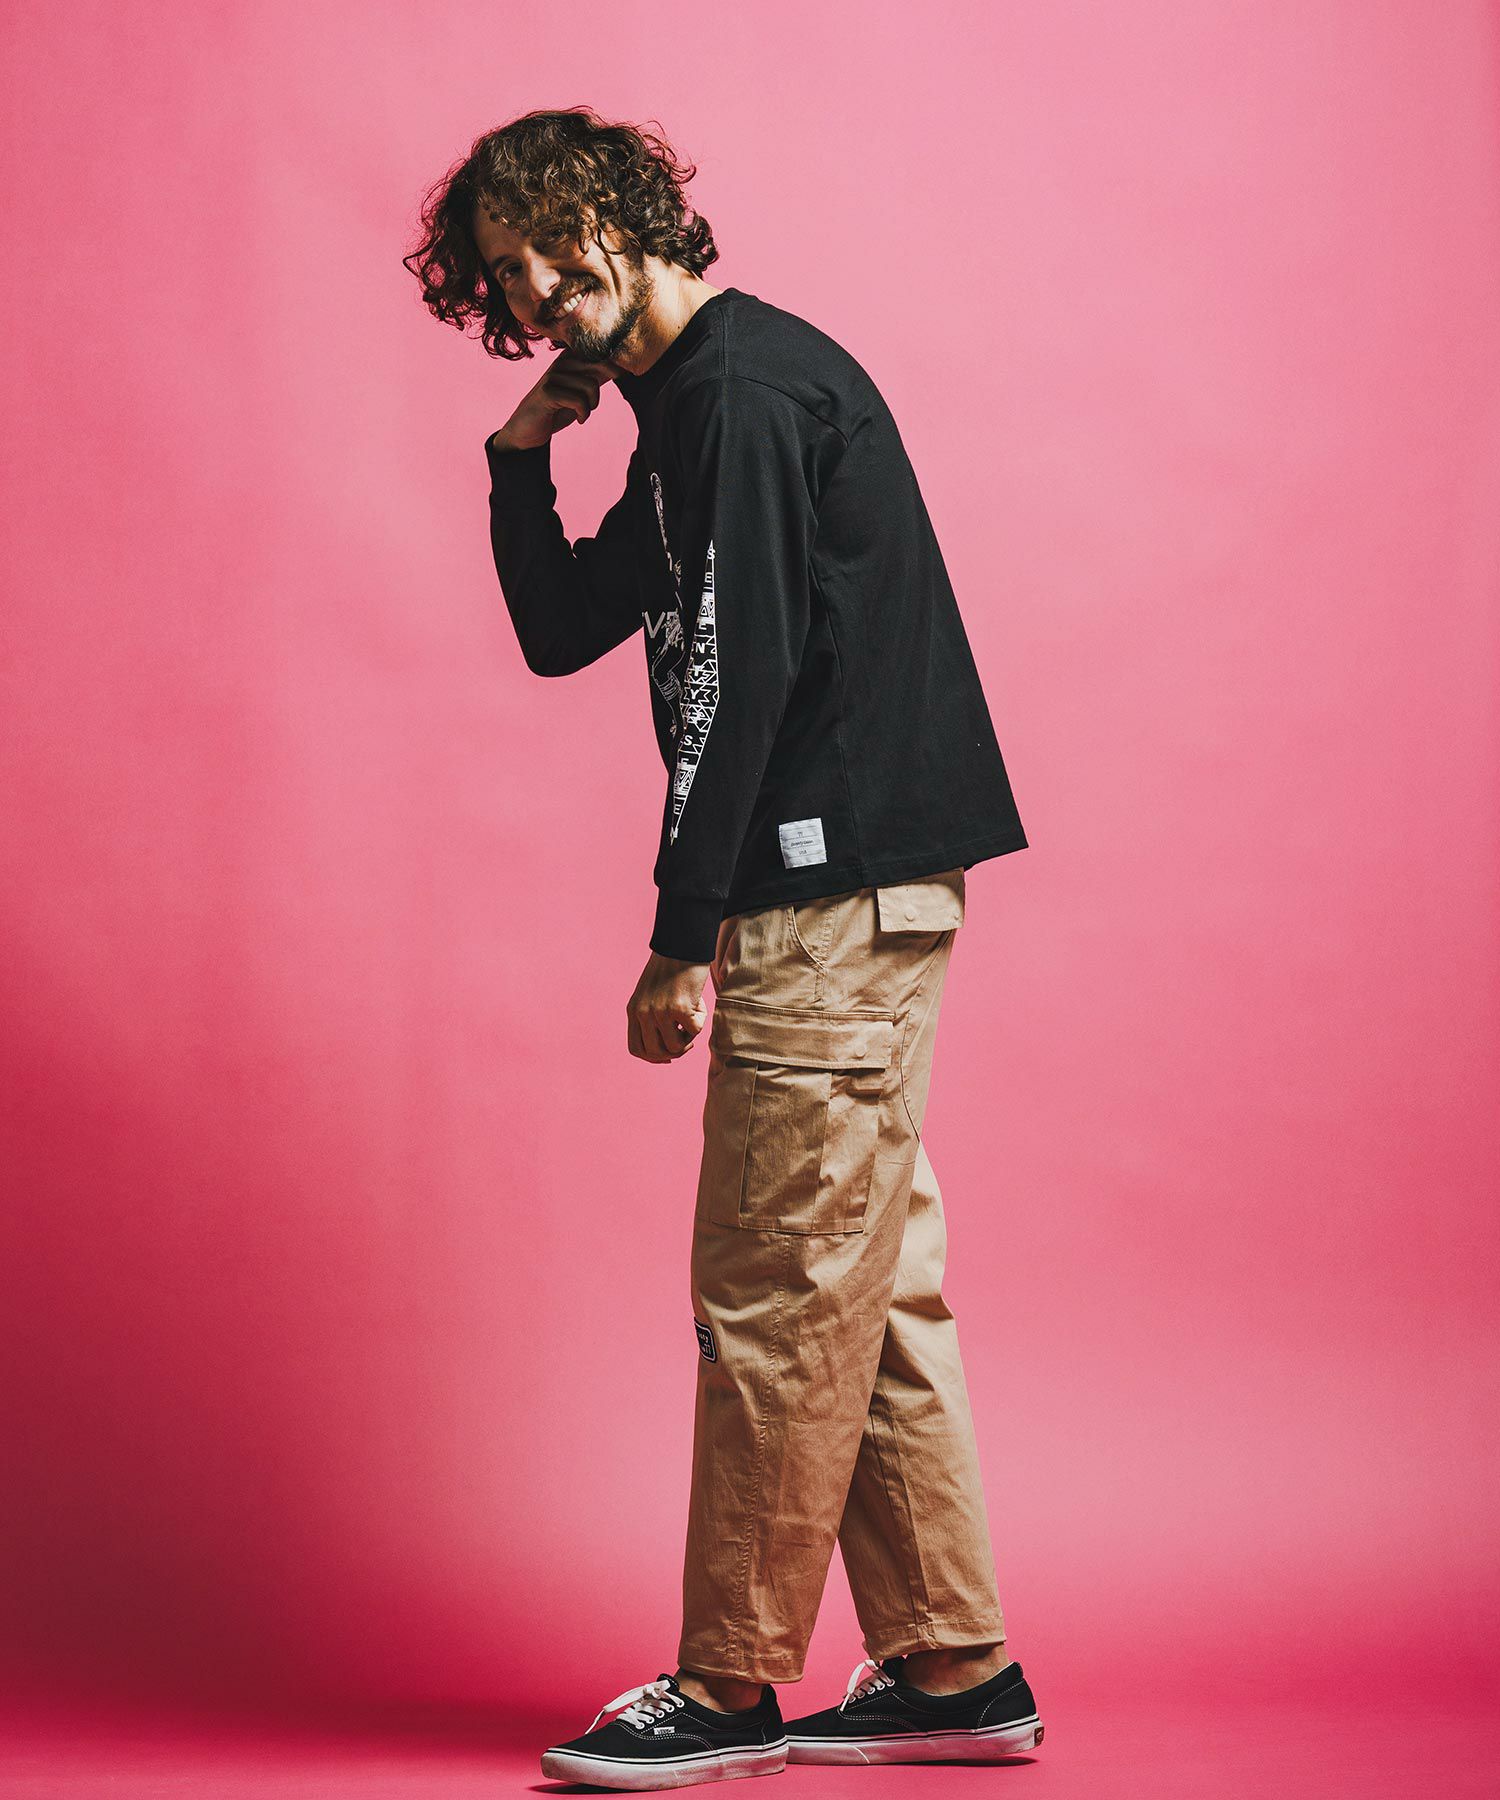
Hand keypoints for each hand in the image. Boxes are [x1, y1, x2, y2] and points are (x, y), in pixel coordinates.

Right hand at [489, 348, 621, 451]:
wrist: (530, 429)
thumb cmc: (558, 408)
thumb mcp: (581, 390)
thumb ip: (597, 377)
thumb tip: (622, 368)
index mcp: (570, 357)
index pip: (599, 351)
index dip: (616, 363)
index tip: (625, 374)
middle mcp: (561, 361)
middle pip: (599, 362)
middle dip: (610, 377)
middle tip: (604, 394)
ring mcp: (553, 375)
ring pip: (590, 385)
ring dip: (592, 404)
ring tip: (584, 412)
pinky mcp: (548, 392)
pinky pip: (579, 400)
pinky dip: (584, 414)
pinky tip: (580, 420)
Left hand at [627, 951, 710, 1062]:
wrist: (683, 945)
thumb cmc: (672, 968)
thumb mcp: (651, 994)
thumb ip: (652, 1017)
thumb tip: (668, 1050)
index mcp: (633, 1010)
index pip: (636, 1048)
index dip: (653, 1057)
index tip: (668, 1055)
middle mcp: (643, 1013)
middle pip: (655, 1053)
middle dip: (674, 1052)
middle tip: (687, 1041)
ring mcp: (660, 1012)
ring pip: (675, 1046)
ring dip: (689, 1037)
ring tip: (693, 1017)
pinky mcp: (679, 1008)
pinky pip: (694, 1031)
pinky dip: (701, 1020)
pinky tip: (699, 1003)